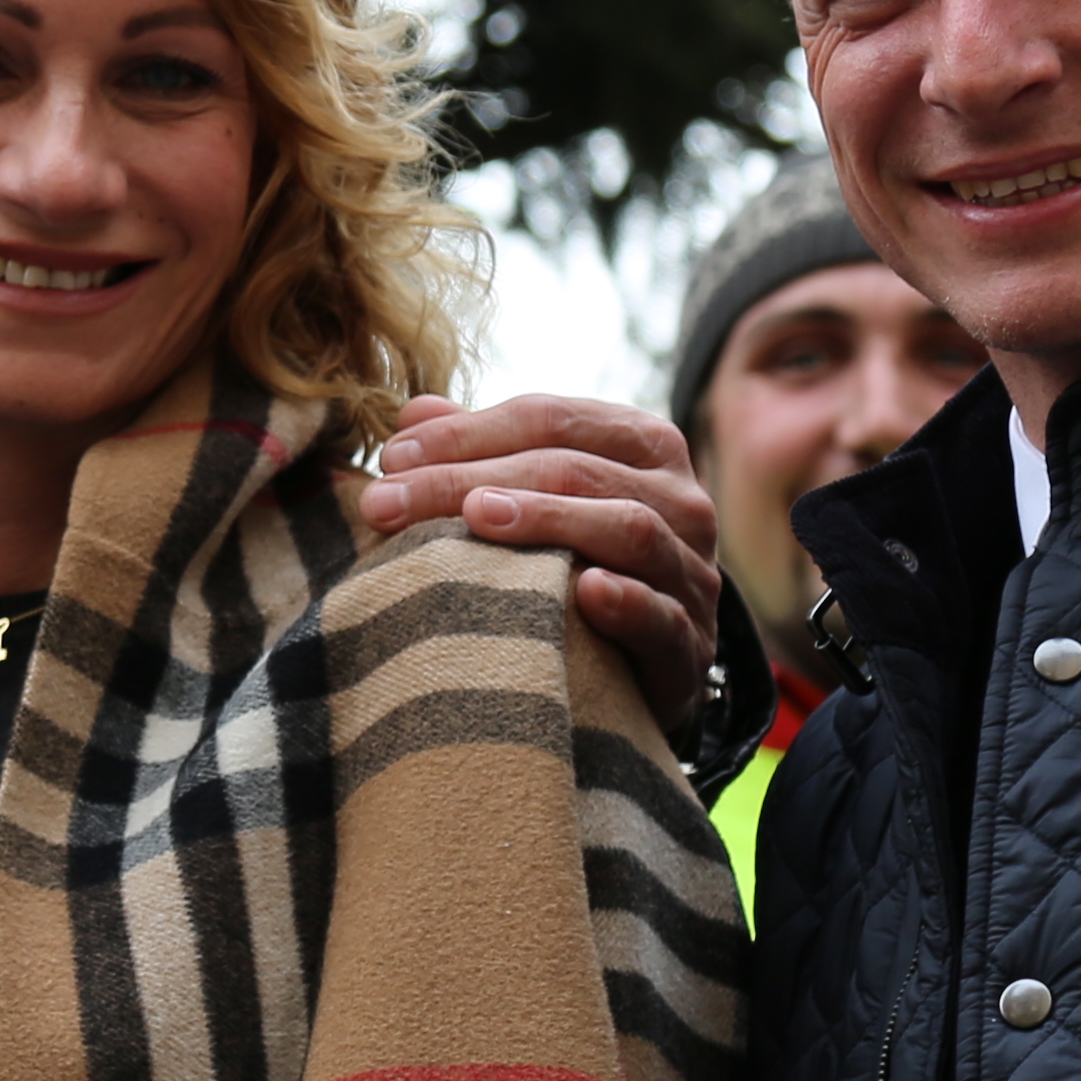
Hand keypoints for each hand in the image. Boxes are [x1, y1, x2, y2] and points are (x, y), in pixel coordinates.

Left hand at [358, 393, 725, 709]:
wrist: (646, 668)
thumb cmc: (576, 563)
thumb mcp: (535, 498)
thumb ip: (481, 453)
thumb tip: (415, 412)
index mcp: (641, 443)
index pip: (548, 418)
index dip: (465, 433)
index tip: (389, 458)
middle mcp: (680, 497)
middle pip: (573, 468)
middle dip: (472, 477)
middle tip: (388, 501)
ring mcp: (692, 571)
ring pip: (628, 527)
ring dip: (547, 520)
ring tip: (474, 520)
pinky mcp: (692, 643)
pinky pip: (665, 617)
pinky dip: (628, 602)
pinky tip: (585, 593)